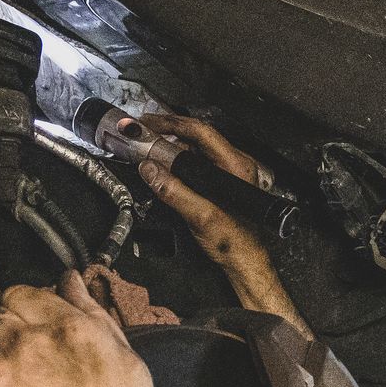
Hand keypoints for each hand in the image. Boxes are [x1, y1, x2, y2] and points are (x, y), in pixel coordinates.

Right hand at [137, 114, 311, 337]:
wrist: (245, 263)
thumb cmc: (234, 242)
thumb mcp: (201, 216)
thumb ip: (174, 191)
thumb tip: (149, 169)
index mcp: (236, 166)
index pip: (201, 132)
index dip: (172, 123)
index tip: (148, 123)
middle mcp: (234, 165)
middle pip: (196, 138)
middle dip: (166, 133)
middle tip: (140, 132)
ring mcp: (227, 174)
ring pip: (194, 151)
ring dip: (169, 148)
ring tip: (145, 147)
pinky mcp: (219, 185)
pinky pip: (195, 166)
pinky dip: (176, 163)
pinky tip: (160, 166)